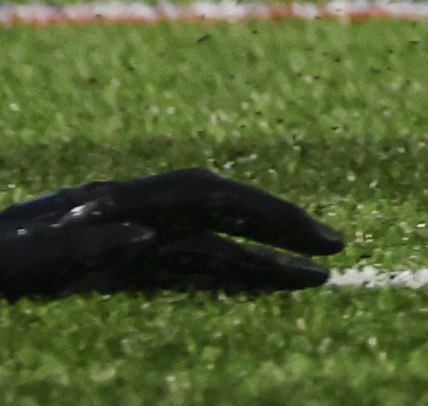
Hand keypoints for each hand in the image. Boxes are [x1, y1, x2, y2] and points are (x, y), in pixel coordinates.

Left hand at [0, 169, 344, 296]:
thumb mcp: (14, 261)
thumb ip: (72, 243)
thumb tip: (140, 235)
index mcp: (105, 201)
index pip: (206, 195)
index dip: (266, 211)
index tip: (315, 237)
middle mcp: (121, 212)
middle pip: (219, 211)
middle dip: (280, 226)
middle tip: (339, 248)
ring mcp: (116, 240)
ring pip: (205, 244)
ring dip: (260, 258)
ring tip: (316, 276)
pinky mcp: (106, 271)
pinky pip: (179, 270)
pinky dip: (223, 278)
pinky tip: (253, 289)